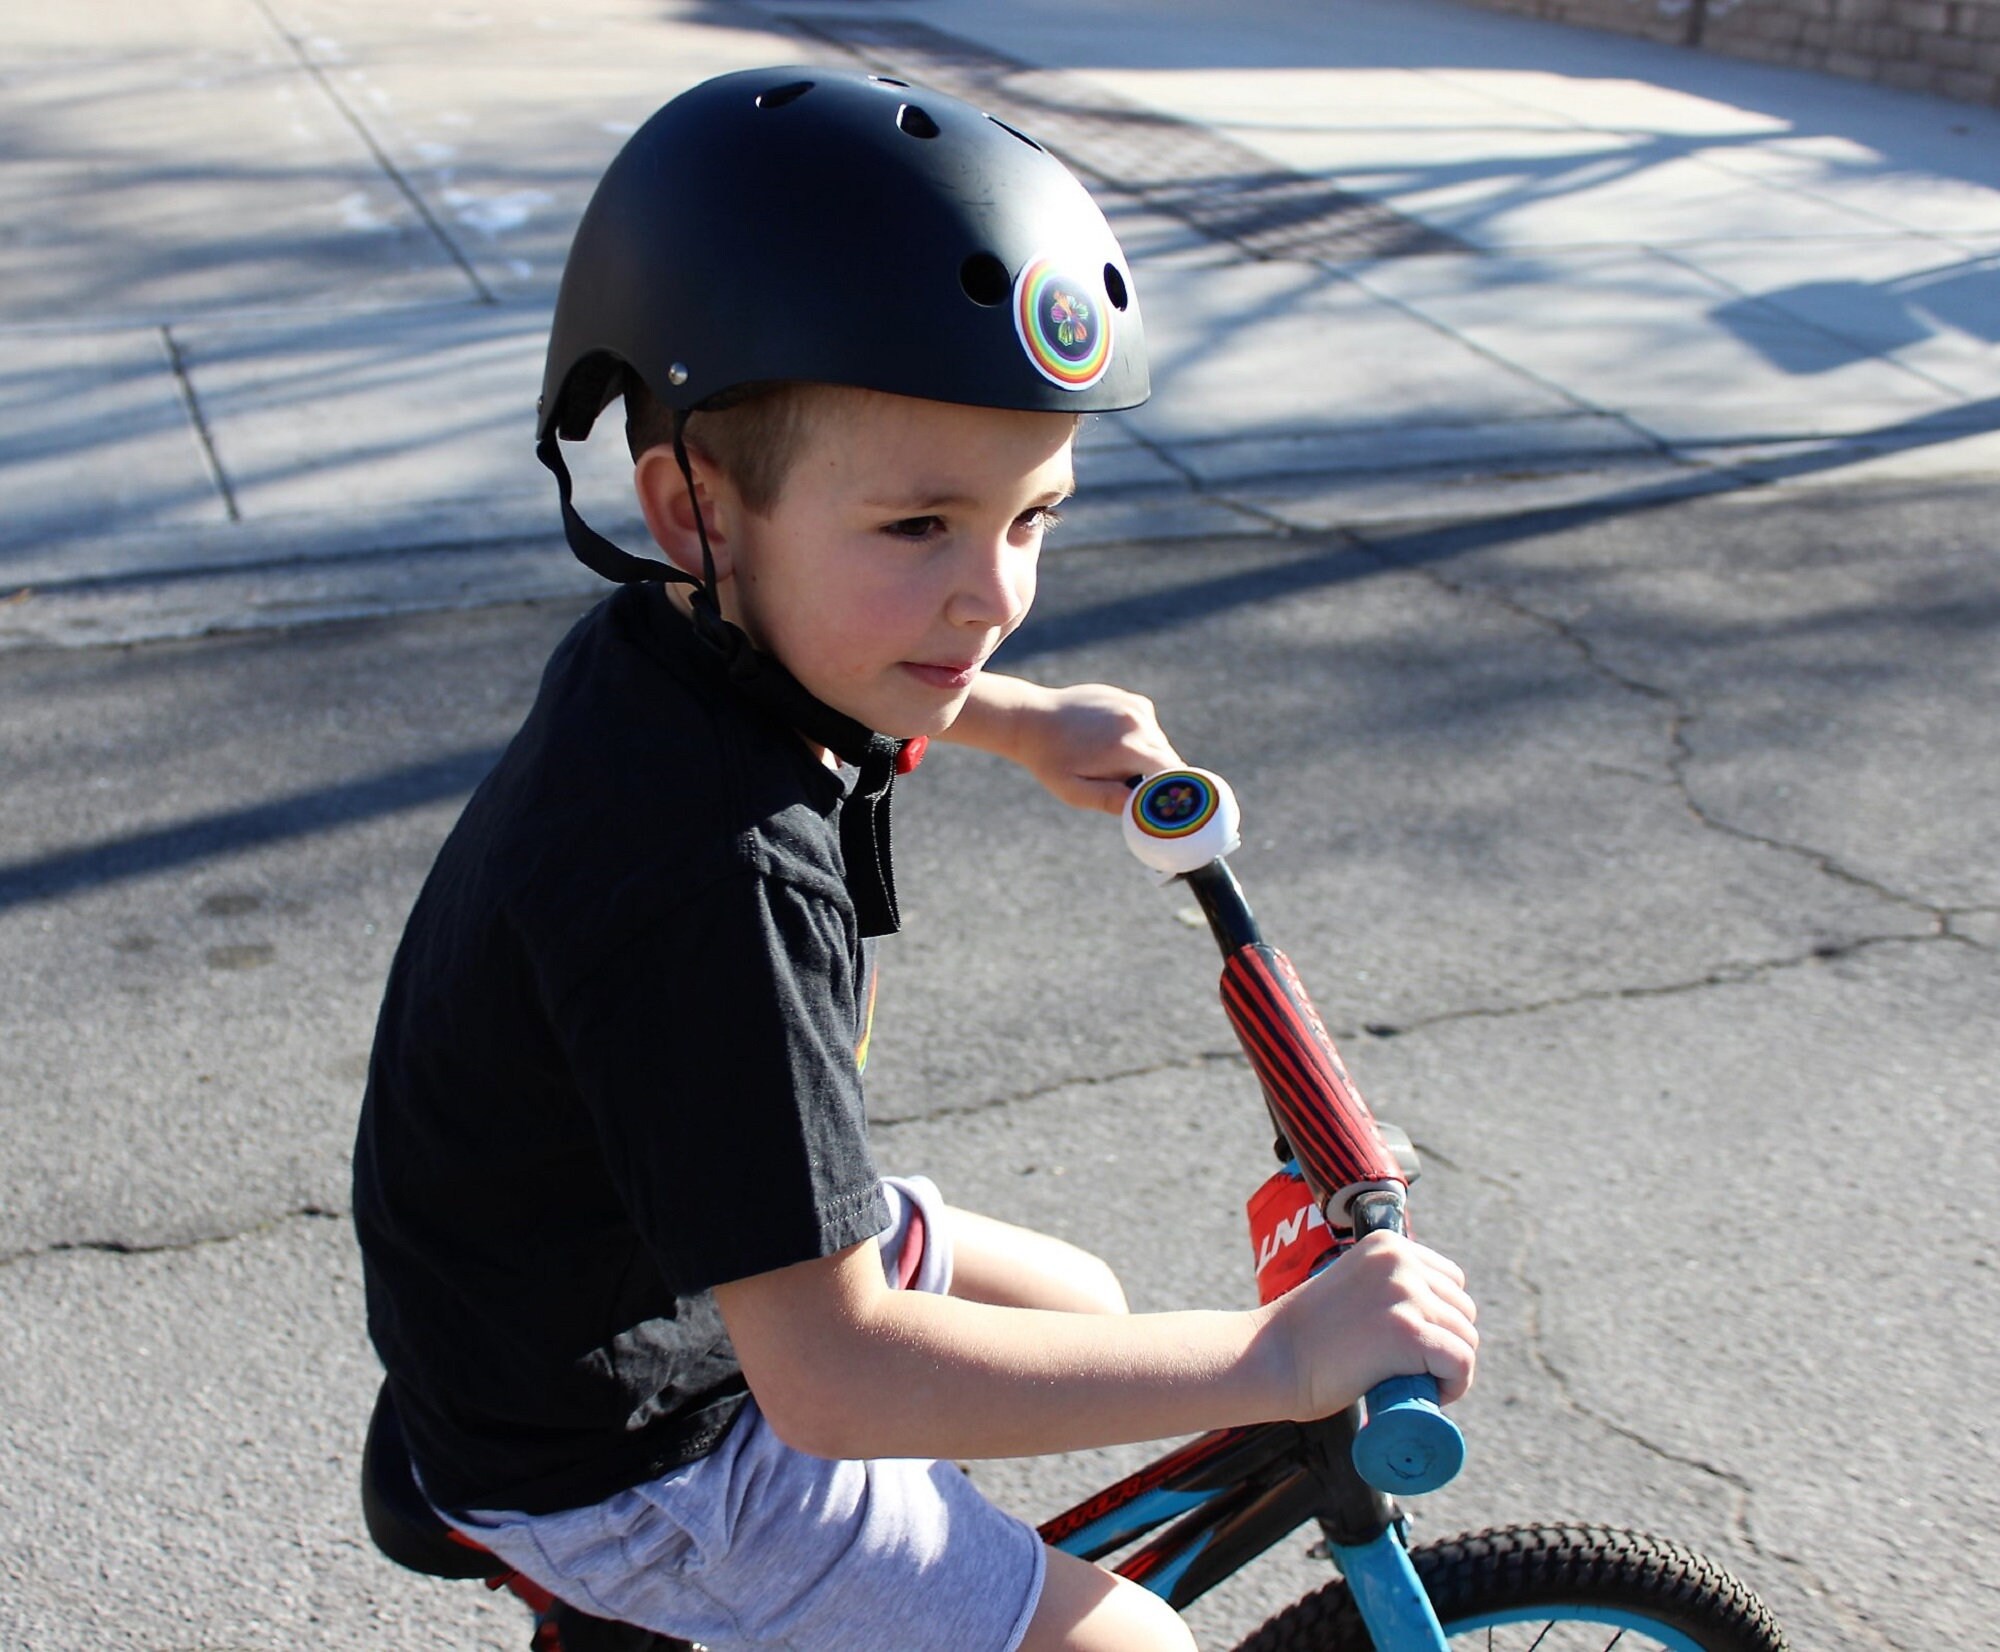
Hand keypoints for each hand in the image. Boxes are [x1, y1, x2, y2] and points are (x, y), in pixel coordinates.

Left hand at [951, 675, 1181, 813]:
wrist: (1033, 719)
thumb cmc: (1051, 761)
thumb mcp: (1075, 792)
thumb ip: (1111, 801)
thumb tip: (1146, 810)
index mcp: (1128, 747)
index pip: (1172, 772)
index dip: (1171, 790)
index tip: (1163, 802)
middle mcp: (1138, 721)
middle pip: (1168, 758)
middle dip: (1154, 775)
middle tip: (1124, 784)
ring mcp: (1136, 706)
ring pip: (1159, 743)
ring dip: (1145, 756)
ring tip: (1109, 758)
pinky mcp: (1133, 700)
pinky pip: (1148, 727)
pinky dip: (1138, 738)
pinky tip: (1110, 740)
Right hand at [1262, 1231, 1477, 1420]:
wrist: (1269, 1358)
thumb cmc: (1305, 1337)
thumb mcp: (1352, 1286)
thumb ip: (1384, 1286)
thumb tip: (1424, 1314)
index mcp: (1387, 1244)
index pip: (1450, 1281)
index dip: (1440, 1319)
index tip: (1417, 1348)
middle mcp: (1400, 1261)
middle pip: (1463, 1310)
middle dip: (1447, 1344)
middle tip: (1414, 1372)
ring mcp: (1405, 1294)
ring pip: (1466, 1338)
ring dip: (1450, 1369)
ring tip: (1416, 1385)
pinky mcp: (1408, 1332)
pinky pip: (1461, 1362)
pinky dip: (1454, 1386)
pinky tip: (1430, 1395)